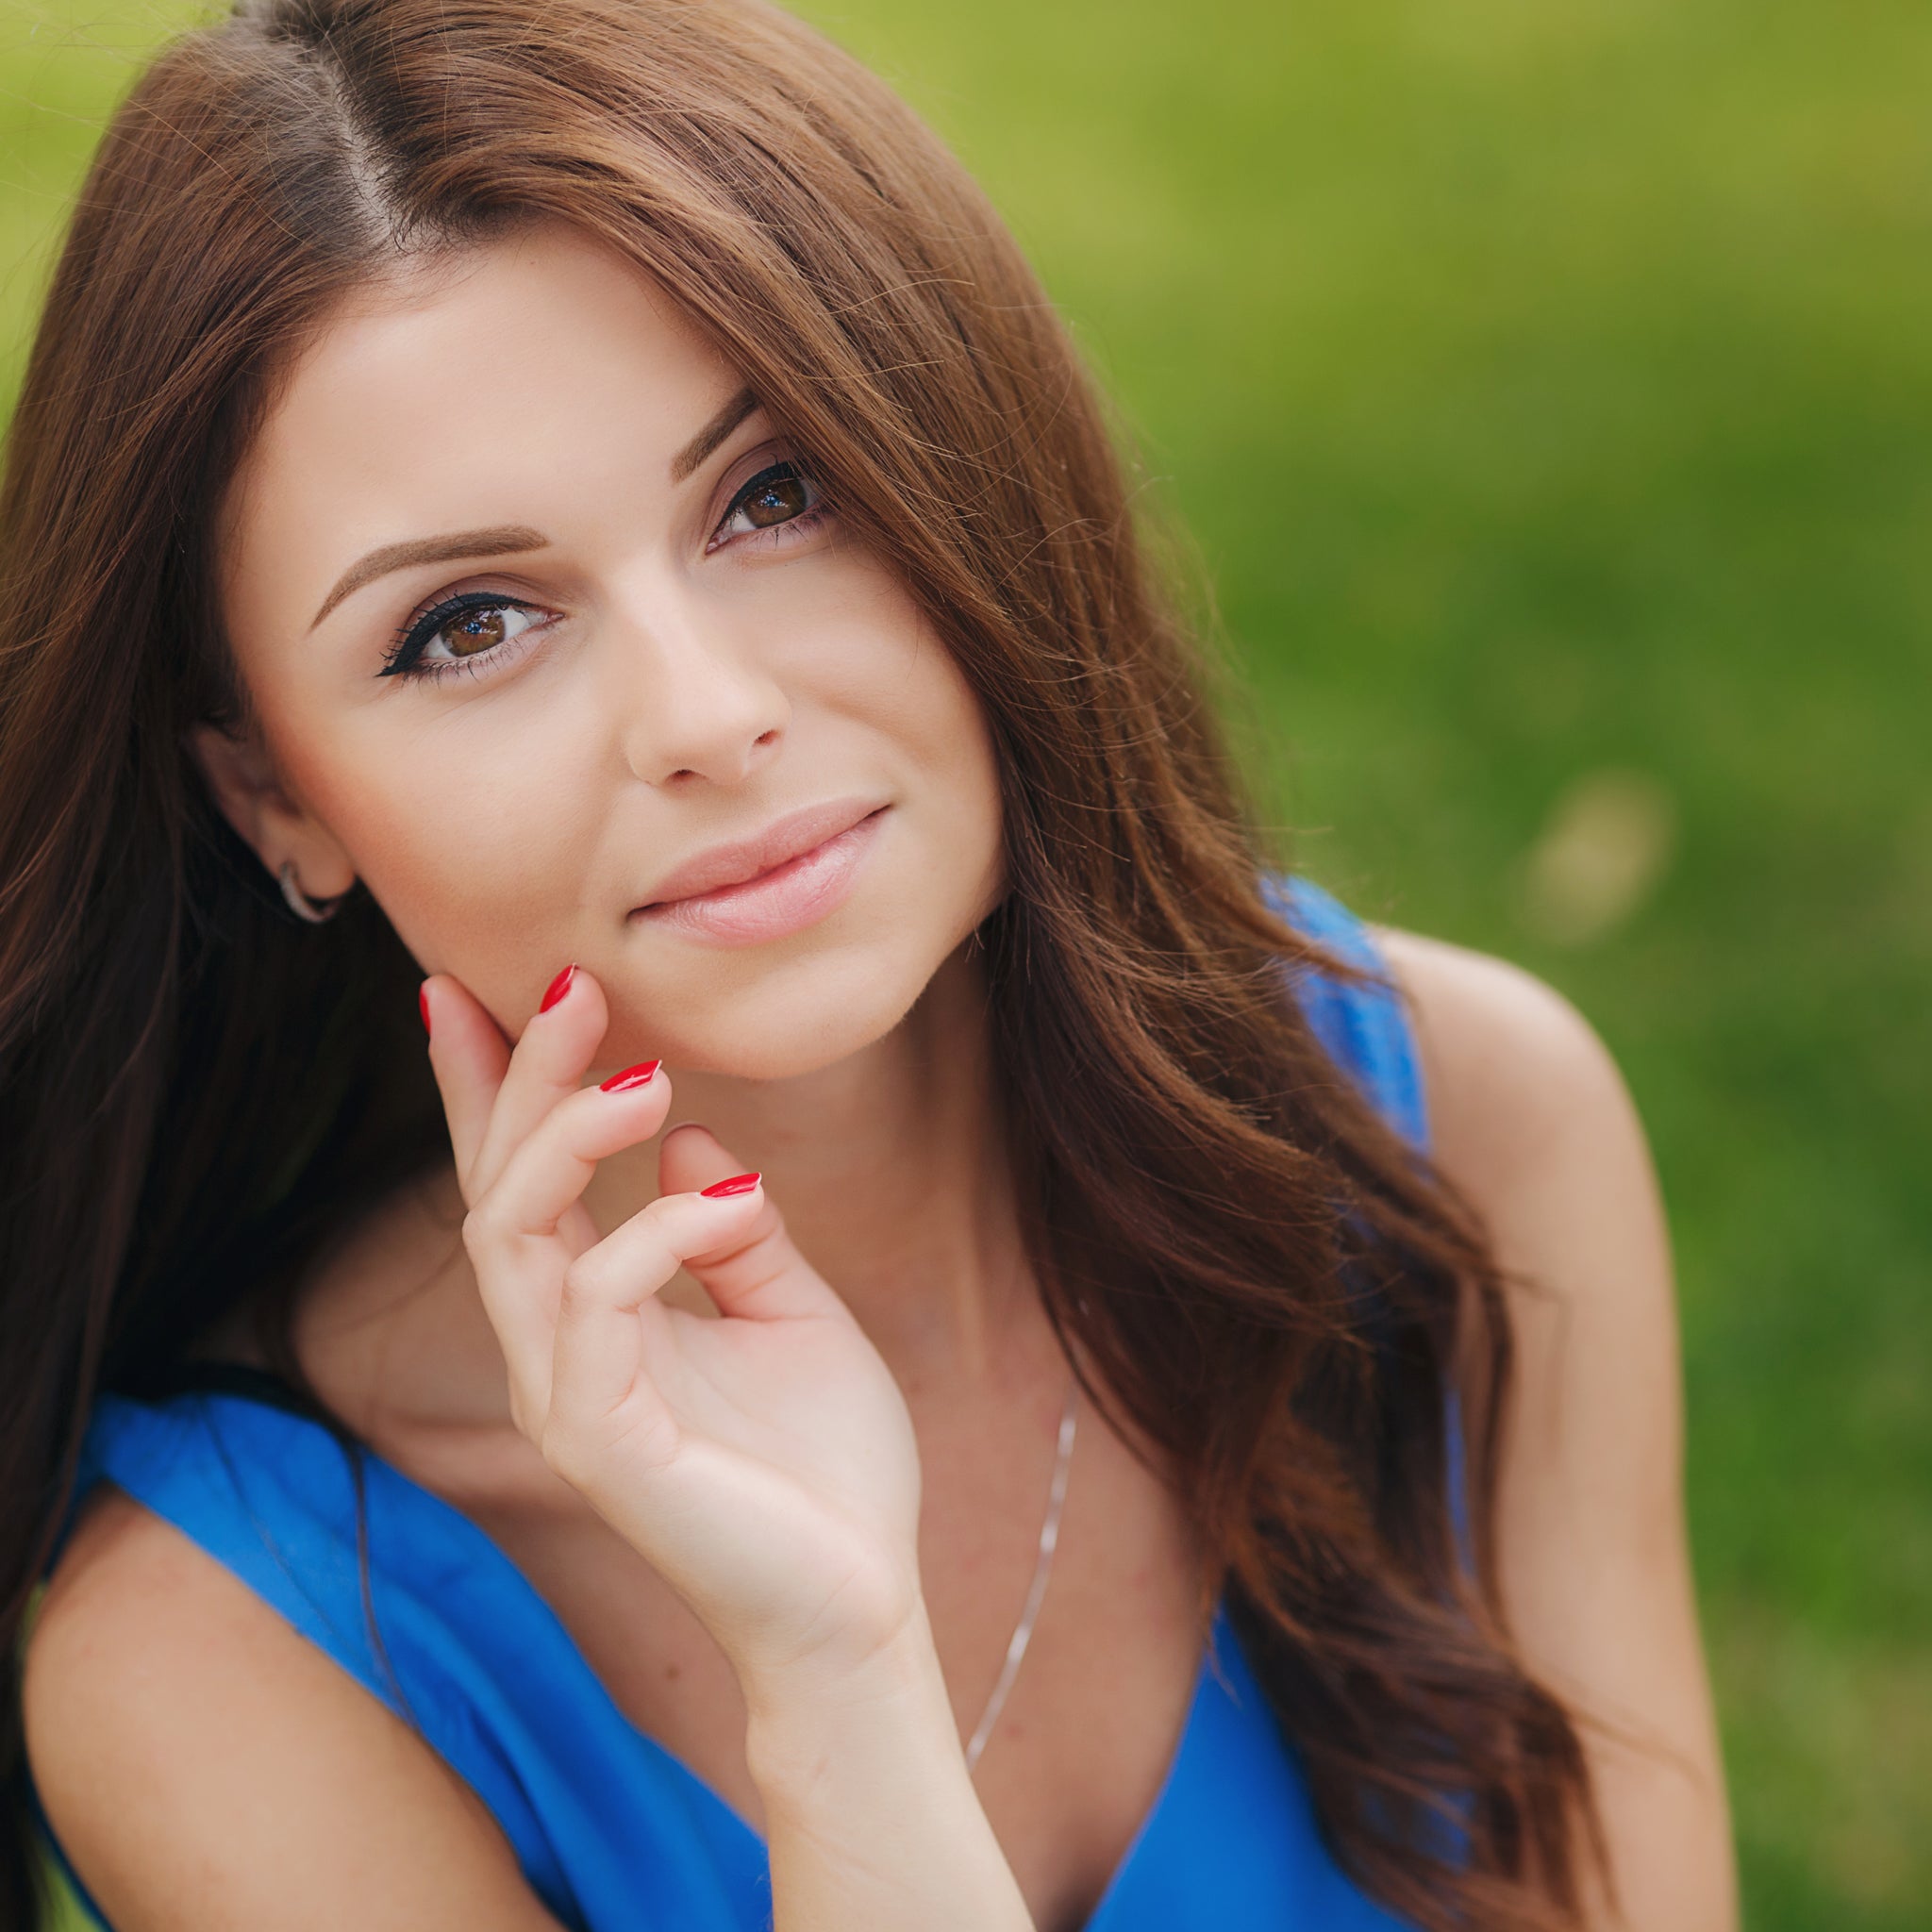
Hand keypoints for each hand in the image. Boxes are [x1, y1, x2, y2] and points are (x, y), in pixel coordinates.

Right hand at [419, 963, 927, 1696]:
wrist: (860, 1603)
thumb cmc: (827, 1467)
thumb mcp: (793, 1311)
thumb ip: (734, 1233)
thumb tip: (692, 1140)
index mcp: (596, 1315)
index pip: (520, 1181)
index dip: (493, 1086)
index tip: (472, 986)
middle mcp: (557, 1348)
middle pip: (497, 1186)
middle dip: (524, 1077)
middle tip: (573, 981)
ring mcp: (566, 1397)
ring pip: (512, 1234)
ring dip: (568, 1136)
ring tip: (647, 1073)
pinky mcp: (601, 1444)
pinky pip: (597, 1306)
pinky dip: (660, 1235)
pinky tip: (733, 1202)